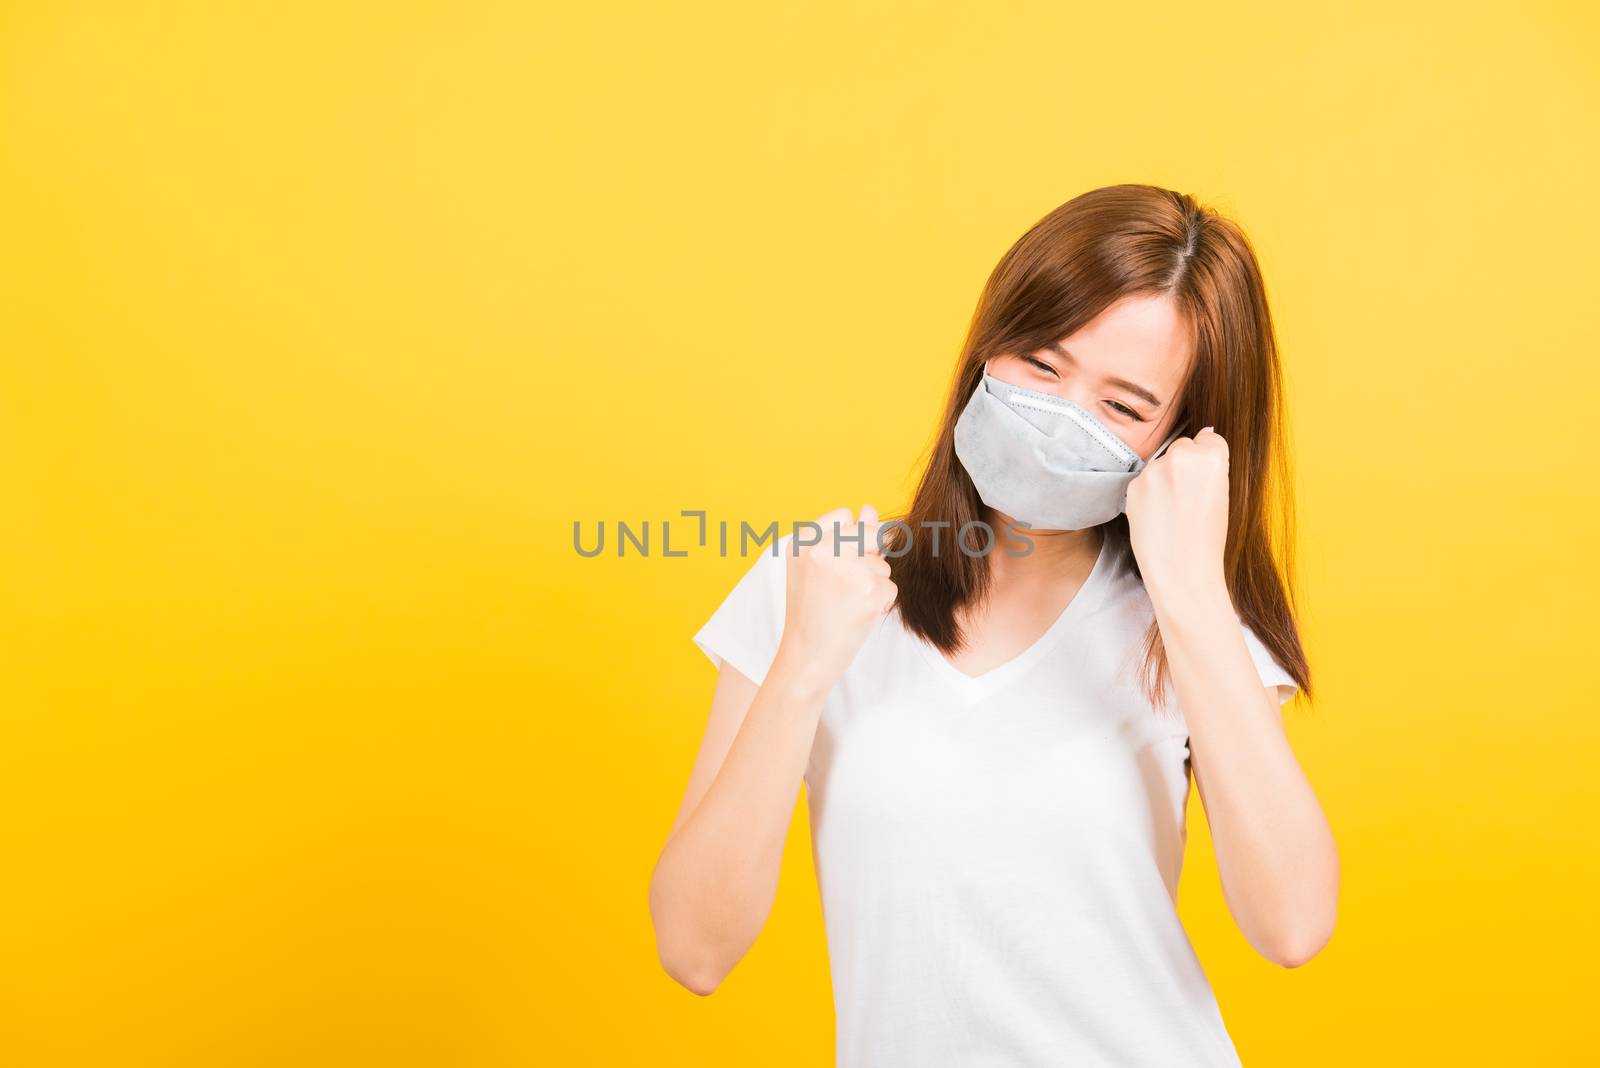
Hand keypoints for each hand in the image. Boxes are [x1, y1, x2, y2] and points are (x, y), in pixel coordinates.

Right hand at [779, 504, 898, 688]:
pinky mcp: (867, 592)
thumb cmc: (811, 611)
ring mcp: (846, 569)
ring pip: (882, 565)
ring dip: (873, 585)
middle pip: (870, 535)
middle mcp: (822, 549)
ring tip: (845, 604)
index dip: (850, 540)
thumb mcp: (816, 567)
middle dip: (867, 559)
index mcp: (804, 540)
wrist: (805, 657)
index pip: (846, 516)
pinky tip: (856, 616)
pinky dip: (880, 603)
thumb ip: (844, 535)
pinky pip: (890, 587)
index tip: (838, 564)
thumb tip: (870, 508)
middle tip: (843, 587)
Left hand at [1125, 427, 1230, 608]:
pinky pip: (1144, 480)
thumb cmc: (1208, 539)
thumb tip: (1204, 433)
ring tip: (1172, 511)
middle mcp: (1181, 457)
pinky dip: (1149, 493)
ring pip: (1161, 462)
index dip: (1209, 459)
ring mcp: (1154, 470)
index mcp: (1212, 458)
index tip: (1206, 480)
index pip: (1210, 438)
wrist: (1182, 572)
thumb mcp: (1222, 494)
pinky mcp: (1134, 485)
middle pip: (1183, 446)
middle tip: (1188, 497)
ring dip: (1164, 478)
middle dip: (1185, 465)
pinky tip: (1157, 515)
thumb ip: (1211, 463)